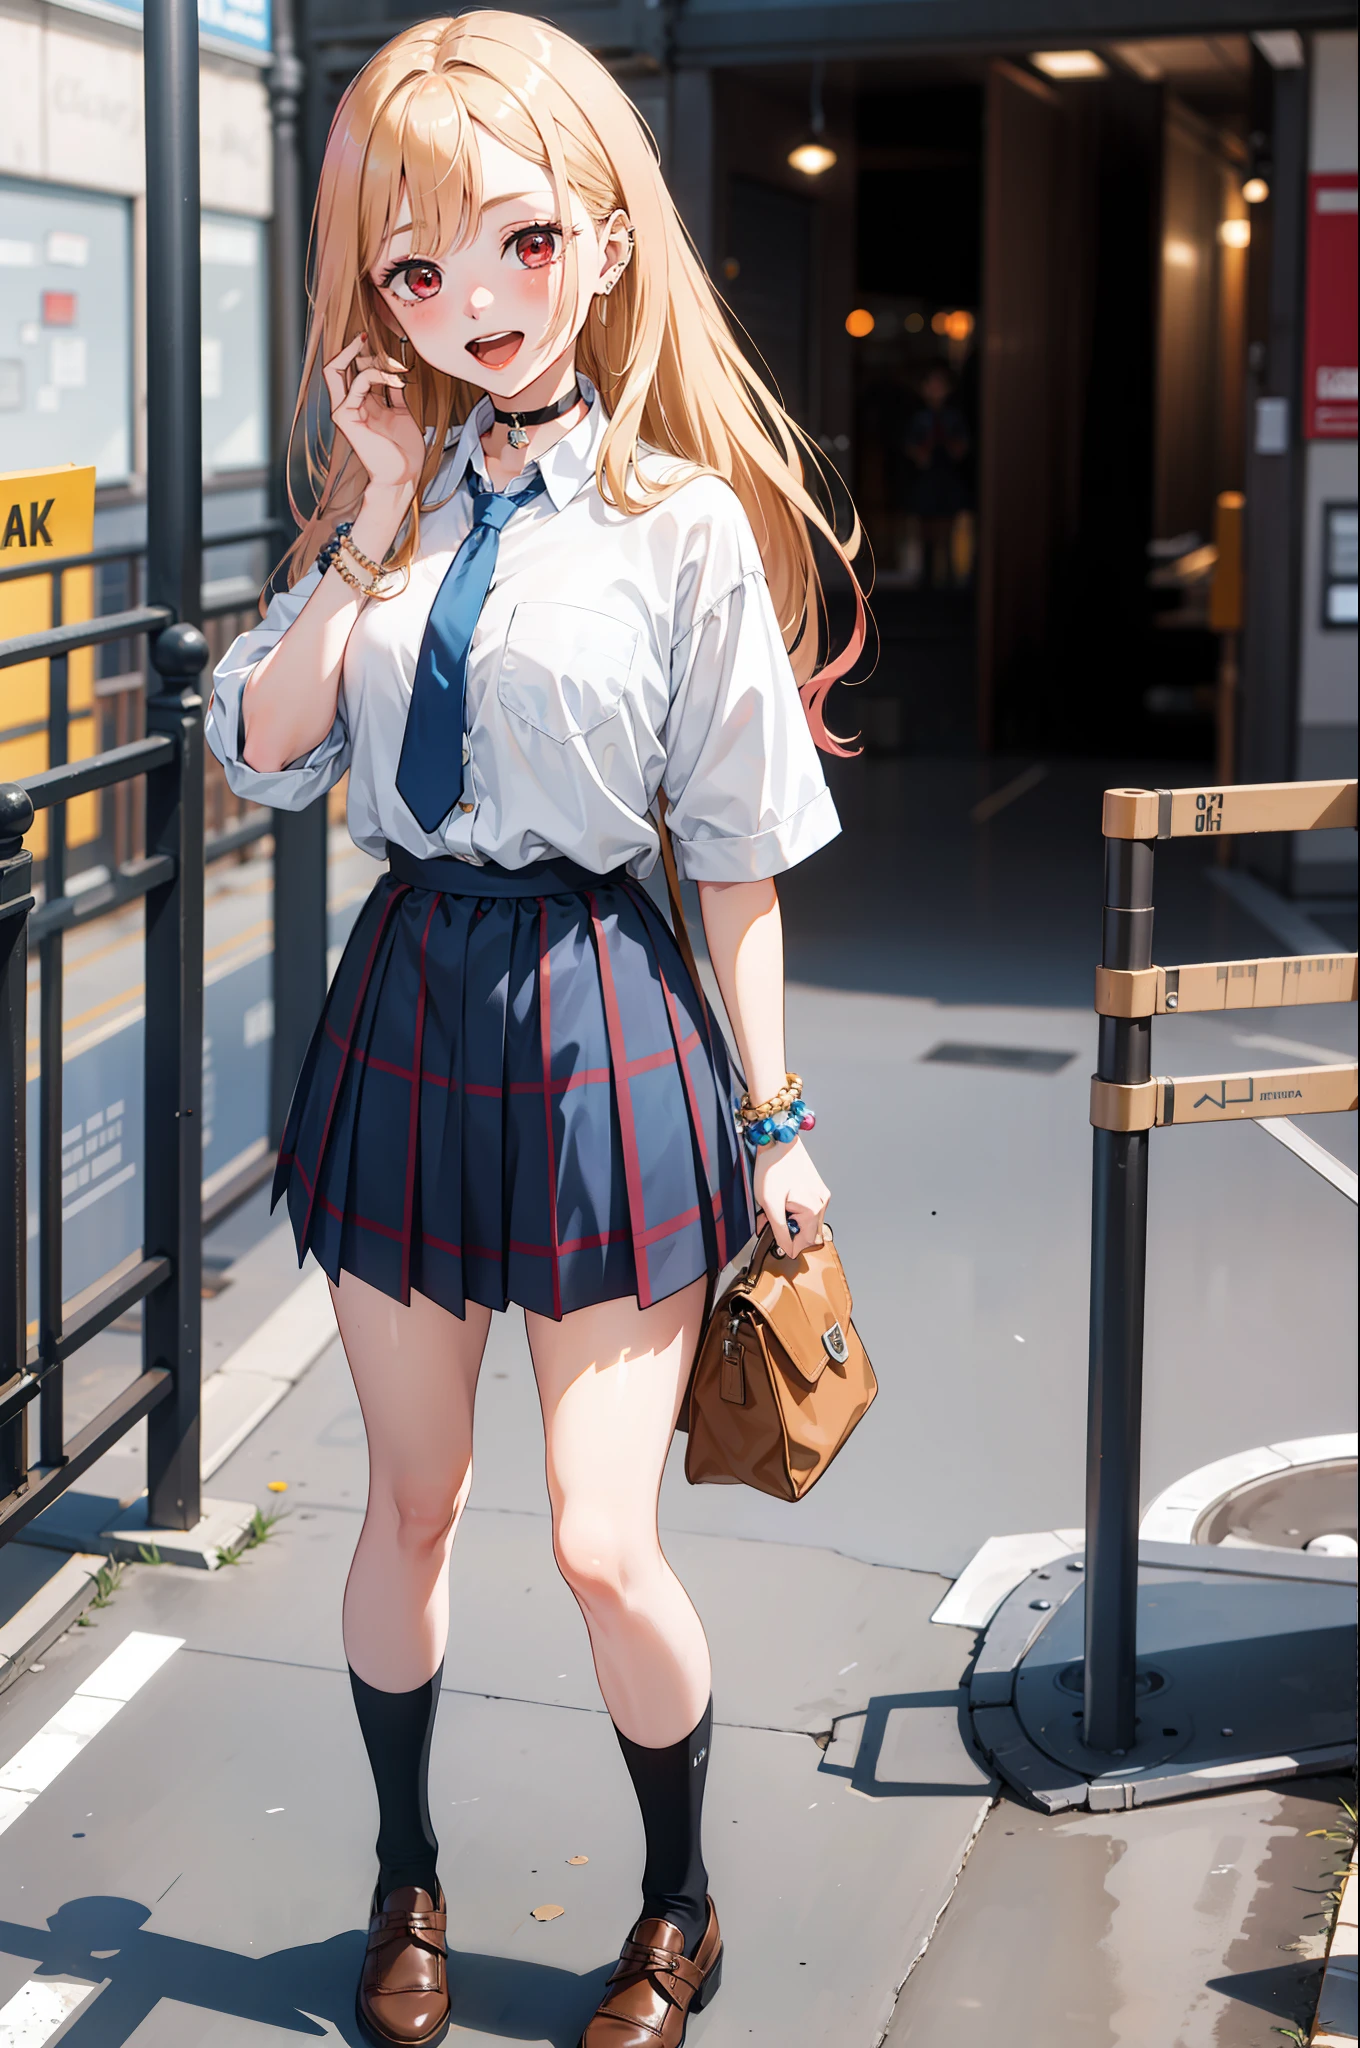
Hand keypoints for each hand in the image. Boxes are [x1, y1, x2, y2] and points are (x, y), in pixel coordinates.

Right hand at [322, 335, 424, 497]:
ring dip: (367, 360)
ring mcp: (344, 411)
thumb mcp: (401, 414)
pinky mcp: (347, 417)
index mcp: (359, 404)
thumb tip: (395, 374)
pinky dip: (377, 375)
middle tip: (364, 336)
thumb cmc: (403, 450)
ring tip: (393, 366)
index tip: (371, 339)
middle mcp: (348, 406)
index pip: (347, 370)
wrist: (404, 474)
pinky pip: (358, 384)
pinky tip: (396, 380)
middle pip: (334, 367)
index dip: (356, 353)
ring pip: (336, 370)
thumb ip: (393, 394)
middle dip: (349, 348)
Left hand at [752, 1137, 828, 1258]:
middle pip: (809, 1233)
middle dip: (790, 1232)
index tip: (775, 1243)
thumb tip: (787, 1249)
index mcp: (814, 1209)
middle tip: (771, 1222)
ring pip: (809, 1222)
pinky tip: (782, 1201)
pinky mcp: (816, 1188)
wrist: (777, 1139)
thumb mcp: (770, 1204)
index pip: (807, 1242)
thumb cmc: (772, 1167)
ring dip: (793, 1222)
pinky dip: (795, 1211)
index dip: (790, 1246)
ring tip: (776, 1209)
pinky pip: (808, 1210)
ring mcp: (821, 1195)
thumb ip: (779, 1230)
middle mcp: (823, 1202)